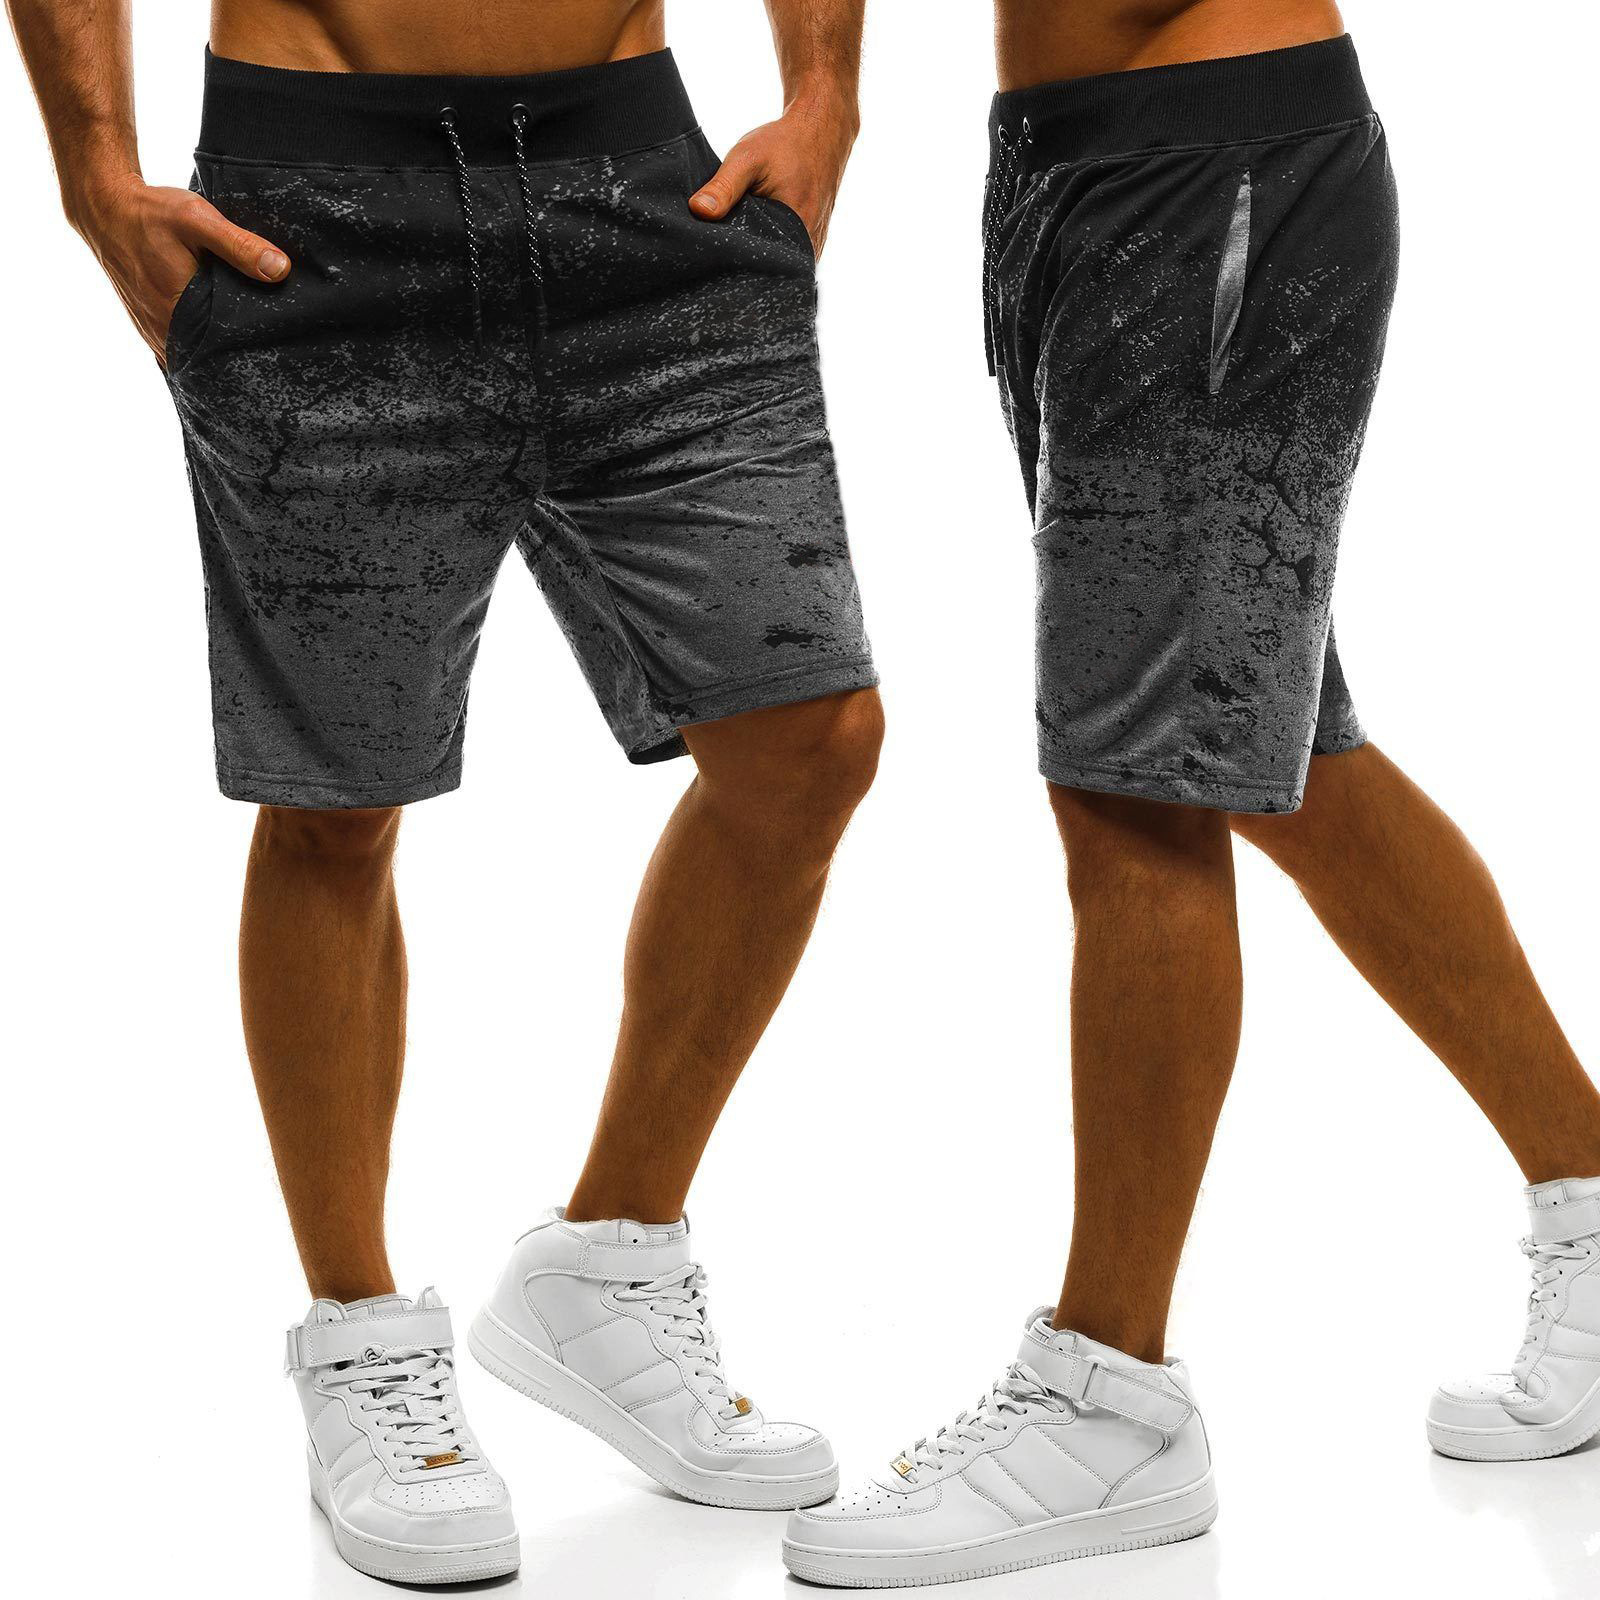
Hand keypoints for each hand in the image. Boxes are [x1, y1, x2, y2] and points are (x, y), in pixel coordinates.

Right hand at [68, 173, 289, 362]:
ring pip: (195, 356)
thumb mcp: (198, 220)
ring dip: (218, 351)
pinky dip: (200, 344)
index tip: (276, 348)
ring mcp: (154, 331)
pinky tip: (218, 335)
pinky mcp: (150, 325)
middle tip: (270, 348)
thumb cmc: (150, 213)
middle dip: (238, 354)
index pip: (226, 350)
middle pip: (212, 357)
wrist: (106, 208)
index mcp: (178, 312)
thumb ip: (239, 245)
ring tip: (247, 344)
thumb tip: (280, 269)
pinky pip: (181, 347)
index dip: (252, 350)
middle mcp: (163, 330)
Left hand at [689, 94, 858, 256]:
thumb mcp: (748, 159)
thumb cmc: (785, 143)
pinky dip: (768, 251)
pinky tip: (752, 241)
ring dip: (756, 260)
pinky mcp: (811, 242)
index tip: (713, 260)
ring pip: (778, 266)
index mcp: (797, 231)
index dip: (735, 267)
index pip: (762, 268)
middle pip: (769, 272)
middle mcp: (809, 246)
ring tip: (735, 250)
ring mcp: (813, 247)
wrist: (820, 131)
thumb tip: (697, 211)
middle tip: (717, 258)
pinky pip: (786, 257)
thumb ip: (723, 186)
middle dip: (744, 267)